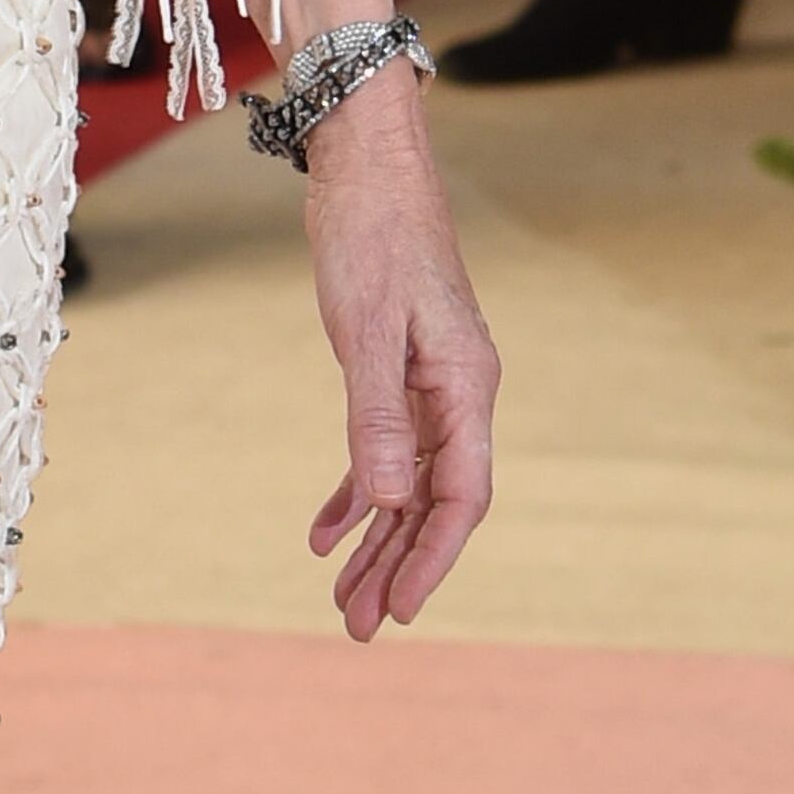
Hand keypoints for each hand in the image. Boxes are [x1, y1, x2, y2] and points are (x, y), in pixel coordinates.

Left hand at [296, 68, 496, 639]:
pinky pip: (381, 450)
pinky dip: (354, 492)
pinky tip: (325, 532)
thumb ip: (375, 418)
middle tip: (359, 626)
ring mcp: (429, 385)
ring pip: (405, 483)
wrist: (365, 168)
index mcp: (467, 387)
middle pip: (433, 501)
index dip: (430, 557)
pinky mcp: (396, 371)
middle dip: (397, 565)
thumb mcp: (367, 330)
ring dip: (374, 541)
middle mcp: (457, 394)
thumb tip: (383, 503)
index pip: (461, 495)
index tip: (399, 609)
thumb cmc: (371, 236)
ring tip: (341, 597)